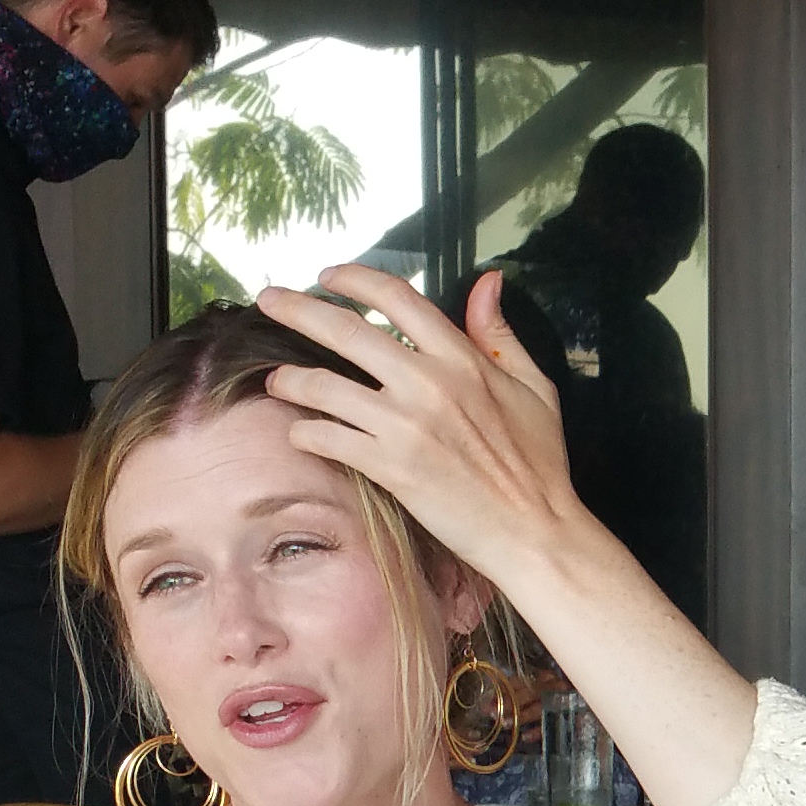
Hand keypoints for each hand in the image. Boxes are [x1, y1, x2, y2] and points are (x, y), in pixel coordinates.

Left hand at [247, 265, 591, 570]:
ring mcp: (405, 426)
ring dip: (289, 379)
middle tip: (268, 300)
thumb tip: (488, 282)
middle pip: (345, 330)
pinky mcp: (390, 467)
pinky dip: (305, 432)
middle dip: (296, 308)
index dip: (355, 279)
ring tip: (275, 379)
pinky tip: (300, 432)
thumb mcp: (534, 387)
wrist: (532, 530)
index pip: (397, 298)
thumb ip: (500, 332)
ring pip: (324, 385)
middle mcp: (428, 383)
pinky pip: (328, 438)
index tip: (328, 275)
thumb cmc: (538, 464)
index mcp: (463, 358)